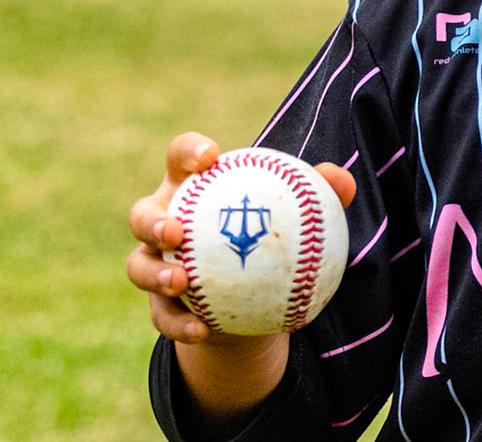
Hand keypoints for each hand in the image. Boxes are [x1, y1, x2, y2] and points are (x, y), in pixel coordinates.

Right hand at [125, 133, 355, 343]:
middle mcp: (165, 222)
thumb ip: (317, 196)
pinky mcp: (160, 305)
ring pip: (138, 266)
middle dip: (152, 220)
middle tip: (176, 231)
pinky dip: (179, 323)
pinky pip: (162, 316)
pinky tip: (202, 330)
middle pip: (142, 214)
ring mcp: (155, 264)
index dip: (188, 151)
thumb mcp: (295, 217)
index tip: (210, 156)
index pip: (182, 159)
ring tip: (180, 281)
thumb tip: (343, 181)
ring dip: (155, 274)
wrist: (251, 298)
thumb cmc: (272, 238)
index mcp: (193, 188)